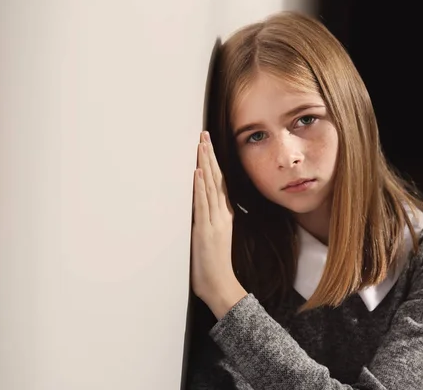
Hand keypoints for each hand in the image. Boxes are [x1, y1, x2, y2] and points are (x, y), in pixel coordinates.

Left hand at [191, 131, 246, 318]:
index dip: (213, 163)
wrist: (221, 286)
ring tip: (201, 144)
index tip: (207, 146)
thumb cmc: (215, 267)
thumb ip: (210, 223)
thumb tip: (201, 212)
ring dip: (205, 163)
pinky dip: (201, 186)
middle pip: (216, 179)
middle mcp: (222, 215)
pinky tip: (198, 171)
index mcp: (224, 216)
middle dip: (209, 155)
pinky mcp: (206, 229)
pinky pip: (203, 203)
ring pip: (210, 186)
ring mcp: (214, 221)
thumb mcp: (214, 240)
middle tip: (203, 135)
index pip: (219, 183)